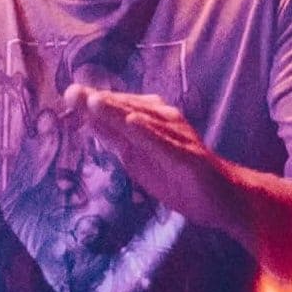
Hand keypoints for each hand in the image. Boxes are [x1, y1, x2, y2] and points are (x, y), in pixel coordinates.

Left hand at [63, 85, 240, 235]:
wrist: (223, 199)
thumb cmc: (178, 177)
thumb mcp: (138, 158)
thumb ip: (115, 138)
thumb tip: (86, 119)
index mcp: (151, 121)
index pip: (118, 109)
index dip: (93, 101)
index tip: (68, 93)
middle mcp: (165, 122)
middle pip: (127, 109)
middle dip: (99, 101)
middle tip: (72, 92)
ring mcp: (178, 137)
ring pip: (144, 121)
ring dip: (119, 110)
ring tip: (94, 100)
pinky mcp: (189, 156)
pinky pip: (166, 143)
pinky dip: (149, 132)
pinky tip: (132, 122)